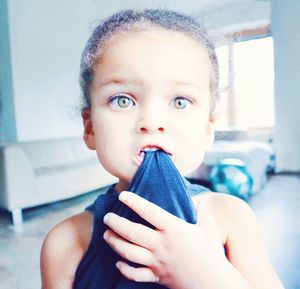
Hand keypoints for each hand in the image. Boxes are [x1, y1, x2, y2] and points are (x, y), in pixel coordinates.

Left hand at [103, 191, 225, 288]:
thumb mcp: (208, 228)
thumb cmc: (211, 252)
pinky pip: (136, 274)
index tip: (122, 195)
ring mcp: (157, 261)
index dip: (134, 202)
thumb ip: (203, 212)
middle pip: (132, 232)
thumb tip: (201, 200)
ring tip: (106, 235)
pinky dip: (125, 269)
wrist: (214, 282)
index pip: (149, 212)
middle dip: (116, 223)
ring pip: (129, 252)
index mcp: (173, 229)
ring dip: (115, 243)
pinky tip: (118, 262)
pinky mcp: (157, 275)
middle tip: (107, 217)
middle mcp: (161, 244)